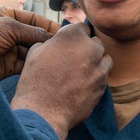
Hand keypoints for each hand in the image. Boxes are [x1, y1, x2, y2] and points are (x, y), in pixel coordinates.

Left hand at [0, 6, 61, 78]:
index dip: (46, 25)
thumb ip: (32, 30)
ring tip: (56, 57)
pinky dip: (33, 64)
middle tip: (62, 47)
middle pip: (31, 35)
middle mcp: (4, 31)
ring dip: (40, 53)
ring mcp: (4, 48)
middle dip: (45, 41)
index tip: (62, 31)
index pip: (30, 18)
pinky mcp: (5, 65)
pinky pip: (23, 64)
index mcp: (2, 14)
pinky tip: (44, 66)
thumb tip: (52, 36)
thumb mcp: (9, 27)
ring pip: (29, 50)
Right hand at [11, 23, 110, 139]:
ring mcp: (100, 68)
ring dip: (95, 62)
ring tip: (79, 72)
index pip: (82, 27)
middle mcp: (91, 48)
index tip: (69, 44)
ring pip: (104, 59)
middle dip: (86, 48)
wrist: (43, 112)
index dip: (74, 36)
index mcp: (73, 35)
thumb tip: (58, 43)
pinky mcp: (103, 86)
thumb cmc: (35, 80)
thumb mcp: (36, 51)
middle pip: (95, 42)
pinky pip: (103, 77)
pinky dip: (95, 79)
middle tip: (72, 60)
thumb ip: (53, 42)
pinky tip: (81, 86)